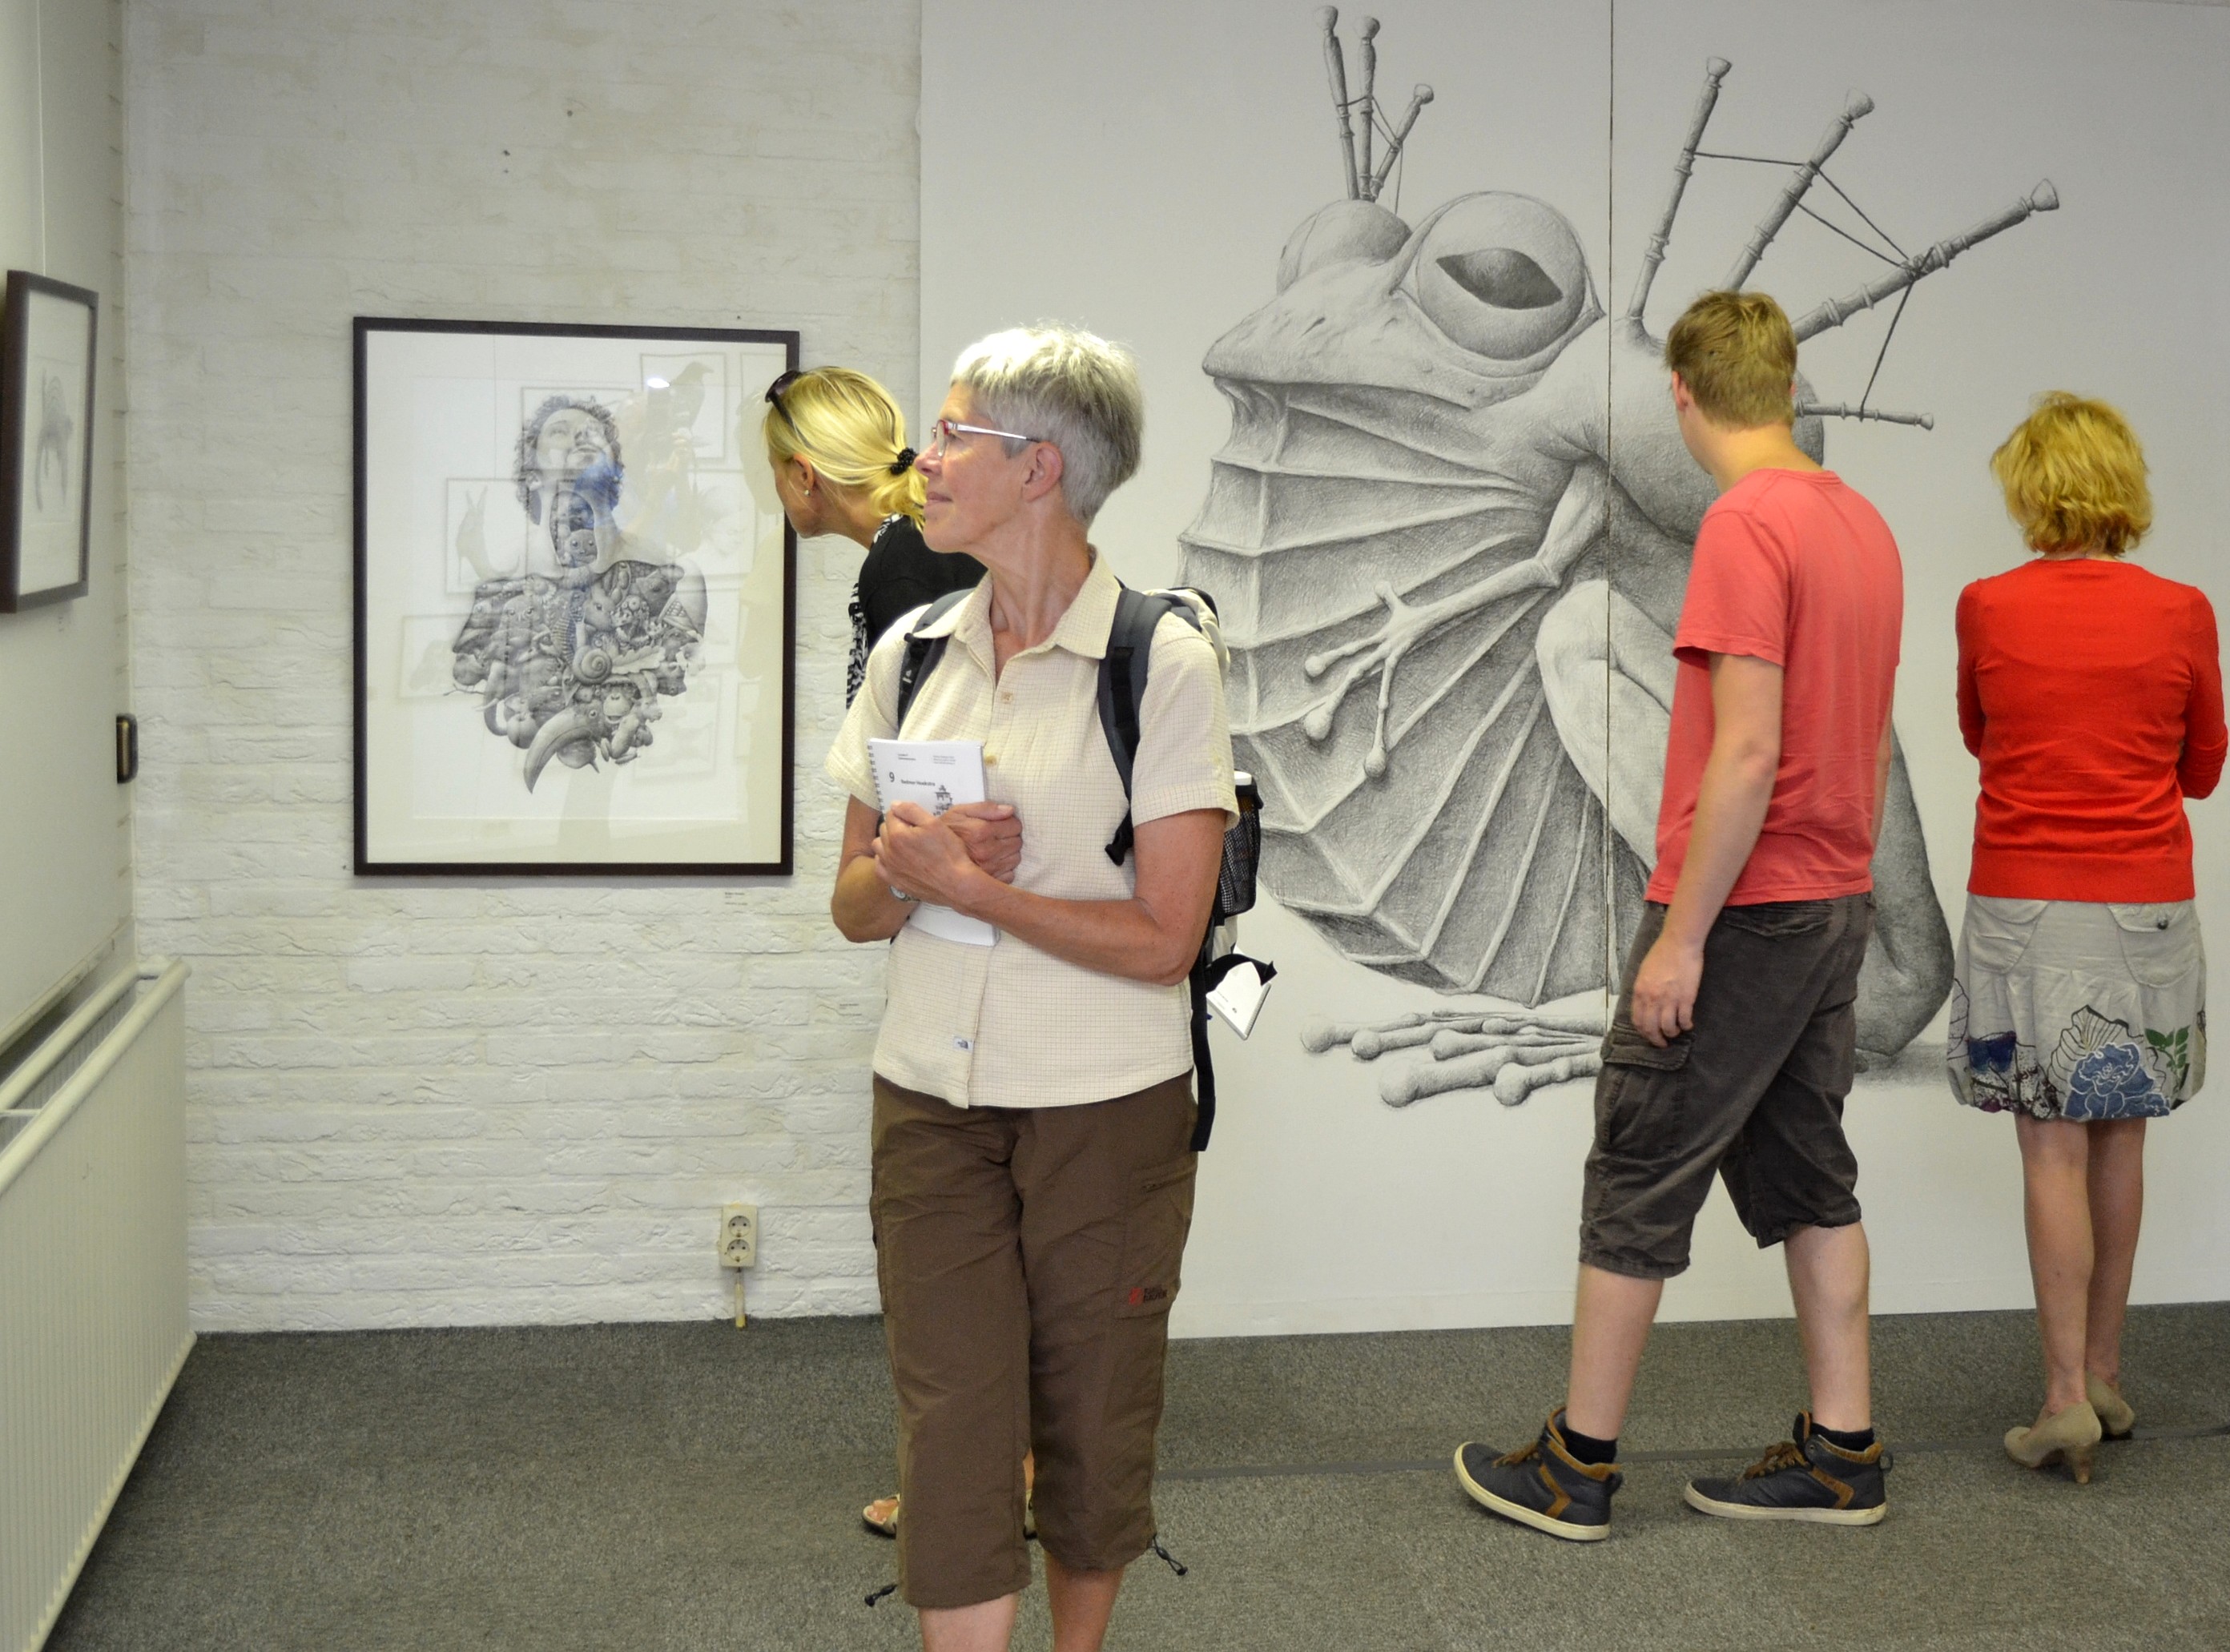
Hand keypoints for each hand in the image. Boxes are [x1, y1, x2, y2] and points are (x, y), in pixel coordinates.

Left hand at [875, 800, 981, 907]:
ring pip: (878, 846)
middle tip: (914, 831)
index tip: (916, 820)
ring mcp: (890, 868)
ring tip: (905, 844)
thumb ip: (911, 811)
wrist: (957, 884)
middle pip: (884, 829)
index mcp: (898, 835)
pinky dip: (885, 860)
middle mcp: (889, 852)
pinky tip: (898, 859)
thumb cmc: (949, 853)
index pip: (891, 814)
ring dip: (887, 842)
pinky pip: (880, 866)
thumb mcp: (935, 824)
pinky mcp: (895, 882)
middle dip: (896, 826)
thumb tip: (895, 805)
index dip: (904, 814)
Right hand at [940, 801, 1021, 882]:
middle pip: (1017, 842)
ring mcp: (988, 870)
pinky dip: (1004, 869)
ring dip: (1008, 853)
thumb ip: (985, 808)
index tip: (1001, 824)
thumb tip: (1009, 810)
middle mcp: (986, 852)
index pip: (1015, 825)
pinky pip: (1009, 875)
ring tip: (993, 850)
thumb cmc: (943, 833)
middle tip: (996, 837)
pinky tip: (991, 863)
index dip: (1009, 822)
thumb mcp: (958, 813)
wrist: (925, 859)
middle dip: (1010, 837)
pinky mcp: (987, 883)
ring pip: (1015, 858)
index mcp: (980, 832)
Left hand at [1627, 932, 1702, 1047]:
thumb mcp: (1644, 972)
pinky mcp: (1686, 999)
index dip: (1644, 1032)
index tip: (1649, 1035)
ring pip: (1668, 1028)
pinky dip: (1686, 1025)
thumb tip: (1644, 1005)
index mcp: (1640, 992)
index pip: (1638, 1020)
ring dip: (1672, 1033)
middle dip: (1656, 1039)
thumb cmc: (1662, 954)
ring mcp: (1669, 1000)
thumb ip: (1643, 990)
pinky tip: (1688, 1025)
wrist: (1679, 943)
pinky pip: (1684, 1020)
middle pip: (1651, 1028)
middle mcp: (1652, 999)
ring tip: (1676, 1032)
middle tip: (1662, 1043)